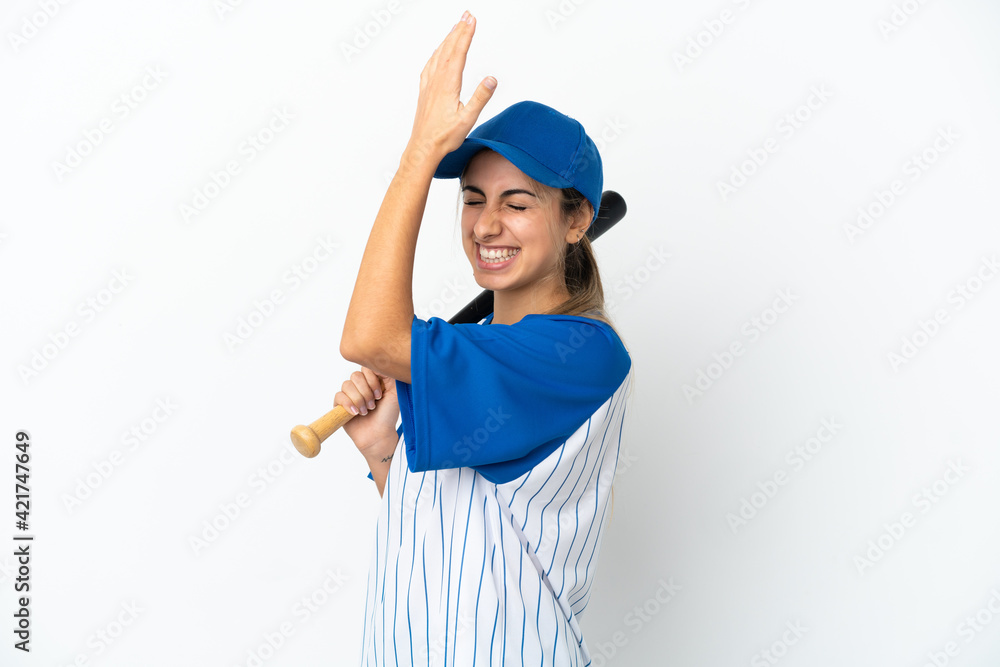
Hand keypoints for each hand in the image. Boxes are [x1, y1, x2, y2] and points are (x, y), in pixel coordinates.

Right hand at [335, 366, 399, 456]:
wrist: (379, 435)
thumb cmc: (388, 415)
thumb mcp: (395, 392)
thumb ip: (389, 375)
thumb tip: (380, 361)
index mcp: (373, 380)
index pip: (366, 367)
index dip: (372, 380)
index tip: (380, 394)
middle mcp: (360, 385)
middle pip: (355, 376)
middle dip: (366, 392)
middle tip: (373, 405)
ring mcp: (349, 394)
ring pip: (347, 385)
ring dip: (358, 399)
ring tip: (366, 411)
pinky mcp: (340, 404)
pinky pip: (338, 395)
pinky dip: (348, 404)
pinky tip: (356, 413)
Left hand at [406, 11, 496, 164]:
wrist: (423, 148)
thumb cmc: (444, 137)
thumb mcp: (468, 119)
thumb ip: (480, 97)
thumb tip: (491, 79)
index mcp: (448, 84)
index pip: (459, 53)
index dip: (466, 34)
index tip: (472, 20)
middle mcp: (436, 81)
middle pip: (448, 49)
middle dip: (458, 30)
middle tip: (466, 15)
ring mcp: (429, 85)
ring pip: (438, 55)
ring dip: (448, 39)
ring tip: (456, 27)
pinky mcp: (425, 91)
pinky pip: (430, 65)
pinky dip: (437, 53)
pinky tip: (438, 53)